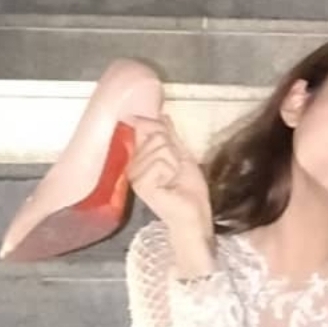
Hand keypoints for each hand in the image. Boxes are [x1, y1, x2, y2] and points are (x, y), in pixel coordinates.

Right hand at [128, 116, 213, 243]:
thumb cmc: (188, 188)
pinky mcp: (140, 183)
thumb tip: (161, 114)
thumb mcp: (181, 155)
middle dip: (173, 151)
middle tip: (175, 170)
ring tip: (173, 179)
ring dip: (174, 163)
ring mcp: (135, 174)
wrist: (194, 213)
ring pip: (160, 147)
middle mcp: (133, 165)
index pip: (146, 125)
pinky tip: (169, 186)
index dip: (161, 129)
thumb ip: (170, 135)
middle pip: (155, 134)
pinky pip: (160, 162)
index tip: (171, 149)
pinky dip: (172, 171)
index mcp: (140, 157)